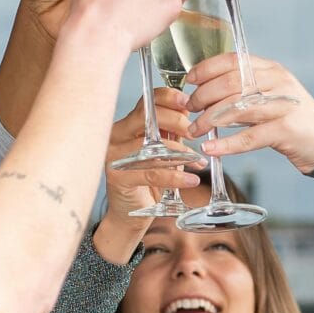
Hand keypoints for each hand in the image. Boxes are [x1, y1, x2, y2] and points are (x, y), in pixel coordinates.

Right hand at [93, 94, 199, 259]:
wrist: (129, 214)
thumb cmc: (148, 179)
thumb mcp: (164, 151)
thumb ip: (172, 132)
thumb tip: (190, 111)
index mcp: (127, 124)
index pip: (146, 102)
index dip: (168, 98)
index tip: (189, 103)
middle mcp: (116, 135)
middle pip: (146, 116)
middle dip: (176, 121)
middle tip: (195, 134)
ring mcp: (114, 155)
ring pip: (150, 145)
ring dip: (180, 153)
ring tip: (199, 161)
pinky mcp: (118, 176)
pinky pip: (151, 173)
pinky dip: (175, 177)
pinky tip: (191, 180)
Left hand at [184, 55, 313, 172]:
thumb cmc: (291, 119)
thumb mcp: (270, 95)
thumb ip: (244, 90)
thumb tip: (205, 90)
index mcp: (271, 69)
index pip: (232, 60)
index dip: (206, 70)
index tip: (189, 81)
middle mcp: (278, 82)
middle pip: (230, 83)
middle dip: (203, 96)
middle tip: (189, 109)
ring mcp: (283, 105)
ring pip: (236, 108)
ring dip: (209, 120)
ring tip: (194, 130)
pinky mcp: (286, 130)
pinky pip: (249, 137)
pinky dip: (226, 144)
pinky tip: (211, 149)